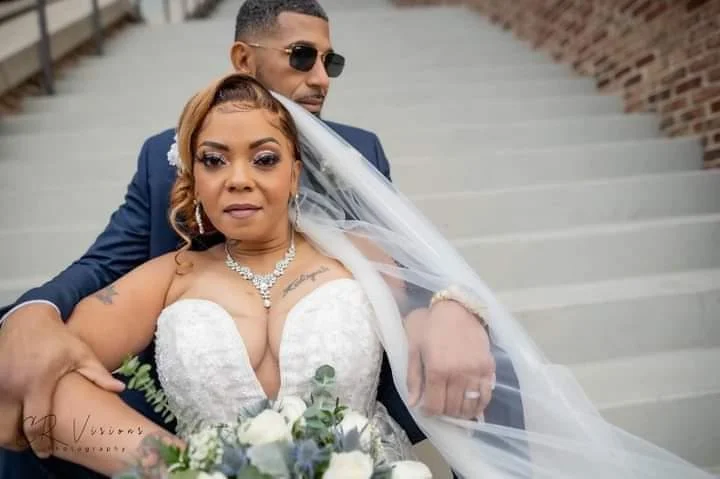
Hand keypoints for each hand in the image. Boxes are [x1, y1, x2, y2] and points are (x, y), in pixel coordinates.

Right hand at [0, 304, 124, 456]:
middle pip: (6, 431)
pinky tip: (14, 417)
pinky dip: (1, 418)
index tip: (47, 452)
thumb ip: (99, 375)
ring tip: (23, 432)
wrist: (28, 320)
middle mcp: (11, 386)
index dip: (40, 443)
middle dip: (18, 444)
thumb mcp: (81, 354)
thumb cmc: (59, 339)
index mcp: (37, 382)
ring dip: (6, 432)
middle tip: (31, 445)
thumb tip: (121, 389)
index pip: (35, 423)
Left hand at [405, 300, 494, 418]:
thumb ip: (413, 378)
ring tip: (454, 408)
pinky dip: (479, 405)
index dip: (429, 412)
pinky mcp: (489, 368)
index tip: (426, 409)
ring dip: (461, 412)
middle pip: (452, 408)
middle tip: (440, 406)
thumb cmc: (430, 325)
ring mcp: (475, 372)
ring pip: (469, 406)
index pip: (435, 406)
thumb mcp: (414, 348)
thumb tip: (414, 404)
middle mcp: (458, 375)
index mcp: (436, 370)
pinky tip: (472, 404)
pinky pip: (486, 396)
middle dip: (444, 412)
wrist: (458, 307)